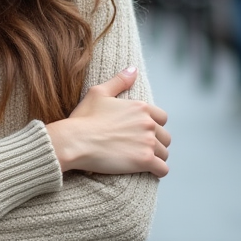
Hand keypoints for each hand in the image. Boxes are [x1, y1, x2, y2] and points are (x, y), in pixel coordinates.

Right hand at [45, 67, 170, 176]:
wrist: (74, 141)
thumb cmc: (83, 118)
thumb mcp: (98, 93)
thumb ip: (119, 81)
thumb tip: (133, 69)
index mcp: (140, 107)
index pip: (162, 118)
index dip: (153, 126)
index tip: (142, 133)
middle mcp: (148, 123)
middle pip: (165, 137)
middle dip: (156, 143)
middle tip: (140, 149)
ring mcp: (148, 142)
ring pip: (164, 153)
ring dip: (156, 157)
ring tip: (142, 161)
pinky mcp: (144, 160)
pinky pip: (162, 169)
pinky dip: (158, 171)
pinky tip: (149, 171)